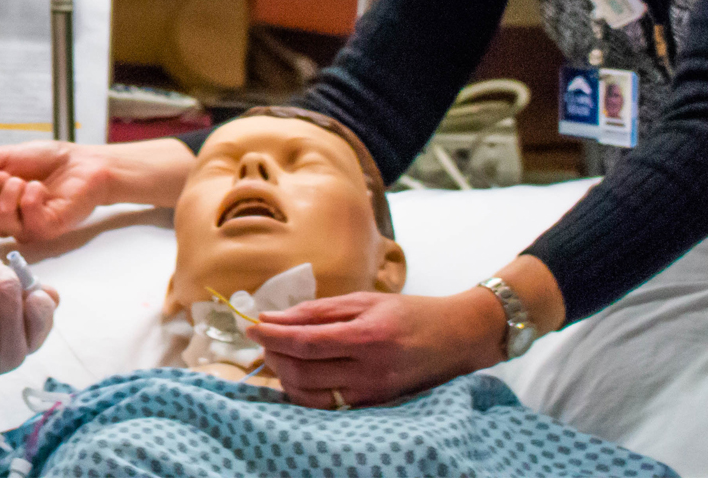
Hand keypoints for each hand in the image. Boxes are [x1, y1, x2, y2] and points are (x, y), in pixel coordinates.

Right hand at [0, 142, 111, 239]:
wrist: (82, 163)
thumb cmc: (44, 161)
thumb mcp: (2, 158)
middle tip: (5, 173)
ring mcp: (20, 228)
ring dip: (11, 187)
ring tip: (26, 180)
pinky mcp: (43, 230)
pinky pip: (25, 215)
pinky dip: (31, 193)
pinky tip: (41, 189)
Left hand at [251, 289, 505, 407]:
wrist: (456, 338)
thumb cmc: (408, 312)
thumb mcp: (363, 299)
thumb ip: (317, 310)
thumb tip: (273, 317)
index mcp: (366, 336)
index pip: (305, 342)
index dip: (272, 336)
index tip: (251, 326)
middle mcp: (369, 371)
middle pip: (303, 371)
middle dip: (274, 355)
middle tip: (263, 338)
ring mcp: (372, 394)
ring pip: (310, 395)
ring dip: (284, 376)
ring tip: (277, 354)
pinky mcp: (375, 407)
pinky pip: (328, 406)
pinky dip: (304, 392)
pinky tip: (297, 373)